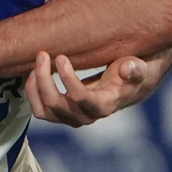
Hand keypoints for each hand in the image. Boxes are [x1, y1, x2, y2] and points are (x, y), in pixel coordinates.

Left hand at [25, 52, 149, 127]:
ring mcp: (71, 117)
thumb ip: (135, 69)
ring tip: (36, 63)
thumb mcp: (138, 68)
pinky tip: (33, 73)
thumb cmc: (130, 74)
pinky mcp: (61, 113)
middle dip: (44, 78)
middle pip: (56, 104)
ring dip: (34, 86)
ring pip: (43, 111)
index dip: (67, 78)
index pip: (80, 97)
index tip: (61, 57)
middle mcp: (85, 116)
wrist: (124, 87)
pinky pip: (40, 109)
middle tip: (42, 54)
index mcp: (104, 105)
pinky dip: (32, 92)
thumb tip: (127, 69)